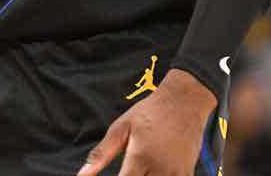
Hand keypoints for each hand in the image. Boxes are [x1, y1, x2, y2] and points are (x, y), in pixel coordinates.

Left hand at [79, 70, 214, 175]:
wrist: (184, 102)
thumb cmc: (149, 112)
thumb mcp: (121, 128)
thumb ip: (102, 154)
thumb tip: (82, 174)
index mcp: (140, 157)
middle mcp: (160, 169)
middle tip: (127, 170)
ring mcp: (176, 173)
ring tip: (138, 170)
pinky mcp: (187, 174)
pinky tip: (151, 171)